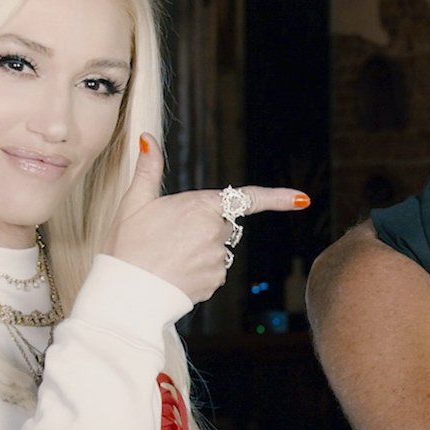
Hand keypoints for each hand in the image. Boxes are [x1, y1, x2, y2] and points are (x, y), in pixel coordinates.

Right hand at [108, 135, 308, 303]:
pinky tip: (174, 273)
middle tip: (167, 236)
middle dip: (202, 228)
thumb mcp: (134, 201)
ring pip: (215, 249)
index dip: (278, 198)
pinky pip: (212, 272)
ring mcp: (218, 259)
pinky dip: (197, 272)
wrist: (127, 292)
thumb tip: (148, 137)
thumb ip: (148, 168)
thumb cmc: (127, 244)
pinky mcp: (215, 282)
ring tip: (166, 256)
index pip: (247, 198)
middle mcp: (216, 232)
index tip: (303, 199)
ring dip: (198, 251)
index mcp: (201, 206)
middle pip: (220, 224)